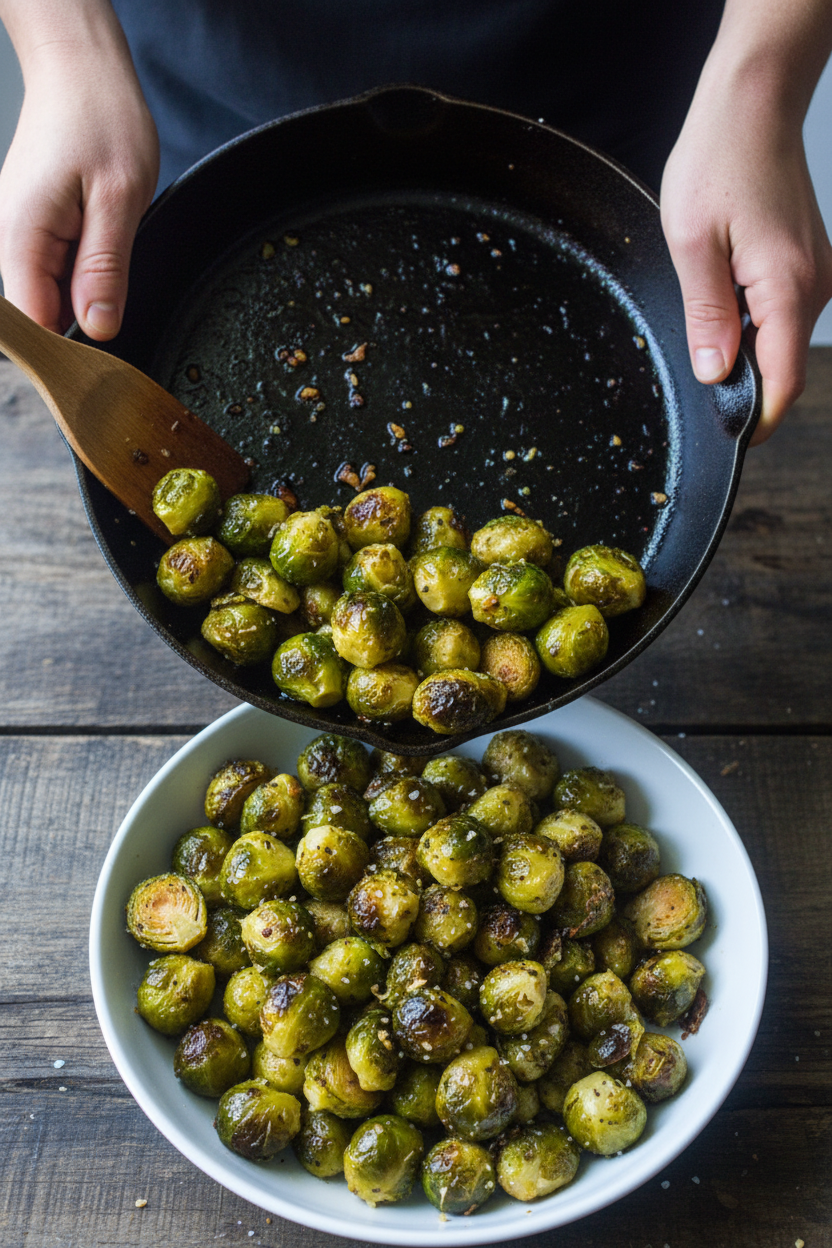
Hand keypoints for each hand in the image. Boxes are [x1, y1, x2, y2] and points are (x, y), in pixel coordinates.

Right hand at [0, 41, 158, 339]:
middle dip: (82, 325)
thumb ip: (105, 269)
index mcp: (23, 236)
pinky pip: (57, 272)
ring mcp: (21, 235)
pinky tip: (104, 254)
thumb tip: (99, 328)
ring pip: (52, 295)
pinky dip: (84, 275)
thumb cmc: (101, 118)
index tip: (105, 365)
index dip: (69, 352)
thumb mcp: (119, 199)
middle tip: (121, 314)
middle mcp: (11, 239)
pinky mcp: (36, 230)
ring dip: (86, 296)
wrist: (81, 71)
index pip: (34, 324)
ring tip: (113, 259)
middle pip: (42, 314)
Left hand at [661, 84, 831, 444]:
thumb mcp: (692, 245)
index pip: (782, 384)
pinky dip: (754, 323)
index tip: (726, 437)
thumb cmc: (719, 161)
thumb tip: (715, 374)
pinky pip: (783, 313)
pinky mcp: (808, 262)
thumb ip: (706, 316)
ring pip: (782, 341)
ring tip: (707, 326)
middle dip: (745, 387)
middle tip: (700, 384)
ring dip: (746, 351)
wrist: (754, 104)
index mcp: (788, 289)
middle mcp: (814, 286)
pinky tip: (723, 298)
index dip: (754, 419)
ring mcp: (816, 274)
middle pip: (784, 368)